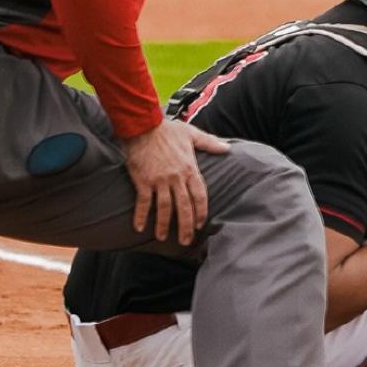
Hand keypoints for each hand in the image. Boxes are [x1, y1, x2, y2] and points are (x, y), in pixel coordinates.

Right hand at [120, 117, 231, 245]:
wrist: (142, 125)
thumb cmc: (166, 129)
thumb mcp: (191, 134)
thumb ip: (210, 143)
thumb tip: (227, 148)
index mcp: (190, 168)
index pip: (200, 196)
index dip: (201, 212)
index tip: (200, 224)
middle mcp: (176, 177)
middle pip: (184, 207)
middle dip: (186, 226)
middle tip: (185, 241)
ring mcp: (160, 180)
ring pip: (165, 208)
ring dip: (164, 225)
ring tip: (162, 237)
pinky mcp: (143, 181)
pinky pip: (143, 202)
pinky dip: (141, 216)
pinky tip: (139, 228)